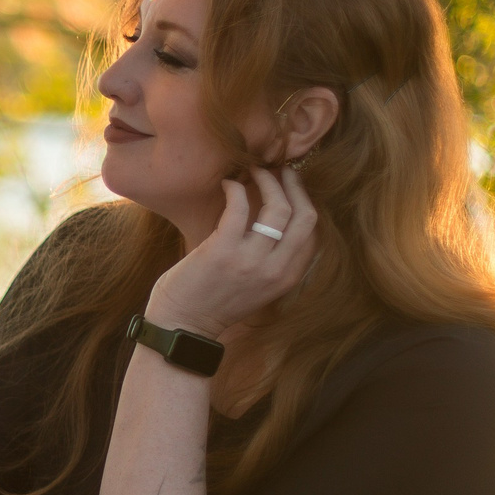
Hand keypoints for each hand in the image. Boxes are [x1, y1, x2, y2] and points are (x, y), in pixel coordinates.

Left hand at [145, 167, 318, 338]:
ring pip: (278, 207)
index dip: (304, 201)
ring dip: (267, 181)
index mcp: (287, 278)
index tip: (292, 186)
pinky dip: (235, 188)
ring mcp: (251, 260)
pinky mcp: (223, 250)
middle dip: (295, 186)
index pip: (312, 232)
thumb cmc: (215, 302)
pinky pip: (239, 207)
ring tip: (254, 171)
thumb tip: (277, 219)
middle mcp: (275, 270)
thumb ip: (272, 260)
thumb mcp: (258, 287)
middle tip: (281, 169)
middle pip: (304, 216)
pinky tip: (228, 184)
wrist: (183, 324)